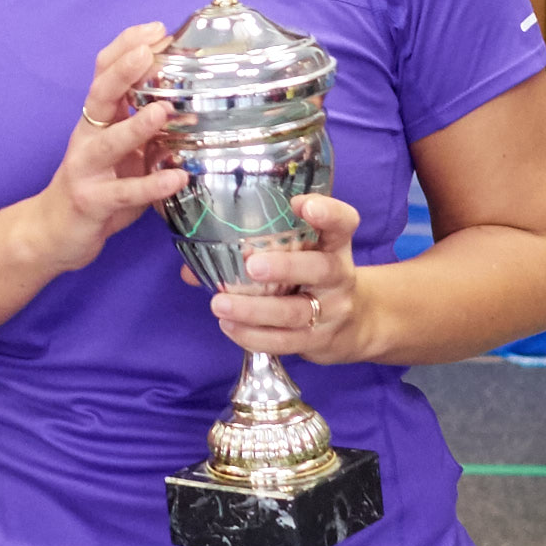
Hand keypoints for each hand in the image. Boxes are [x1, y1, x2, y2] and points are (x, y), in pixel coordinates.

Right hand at [25, 23, 186, 276]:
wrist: (54, 232)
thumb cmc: (96, 185)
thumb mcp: (122, 151)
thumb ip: (145, 127)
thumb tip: (189, 100)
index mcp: (96, 118)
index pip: (105, 72)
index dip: (126, 47)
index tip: (156, 29)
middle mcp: (87, 136)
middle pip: (99, 94)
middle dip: (123, 70)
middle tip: (150, 51)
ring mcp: (86, 168)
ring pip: (108, 142)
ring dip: (135, 126)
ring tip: (162, 111)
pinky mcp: (92, 201)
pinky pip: (123, 193)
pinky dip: (150, 185)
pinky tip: (175, 178)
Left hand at [199, 194, 372, 363]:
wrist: (353, 325)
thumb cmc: (310, 278)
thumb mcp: (297, 256)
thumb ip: (255, 250)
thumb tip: (191, 266)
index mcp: (334, 244)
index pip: (343, 222)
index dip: (328, 212)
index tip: (301, 204)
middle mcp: (339, 274)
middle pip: (321, 268)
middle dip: (285, 267)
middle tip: (251, 266)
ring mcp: (332, 310)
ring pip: (296, 312)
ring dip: (254, 310)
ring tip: (220, 305)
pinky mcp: (320, 340)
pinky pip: (286, 341)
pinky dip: (255, 336)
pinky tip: (229, 327)